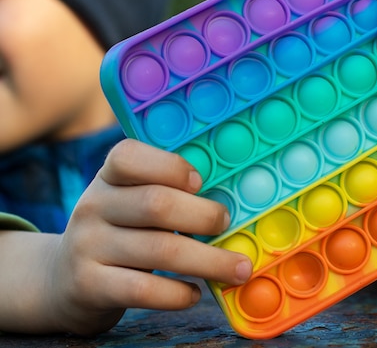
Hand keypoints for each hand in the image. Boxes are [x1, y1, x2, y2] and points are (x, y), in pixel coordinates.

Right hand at [0, 139, 251, 334]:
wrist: (64, 279)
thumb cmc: (121, 231)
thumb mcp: (132, 201)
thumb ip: (168, 193)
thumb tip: (231, 204)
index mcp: (108, 177)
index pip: (129, 157)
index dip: (170, 166)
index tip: (200, 182)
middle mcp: (92, 206)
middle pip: (157, 204)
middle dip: (204, 215)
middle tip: (227, 224)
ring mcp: (88, 246)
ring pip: (159, 250)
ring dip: (209, 261)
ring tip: (237, 268)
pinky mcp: (89, 286)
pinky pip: (143, 290)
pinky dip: (177, 294)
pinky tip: (194, 293)